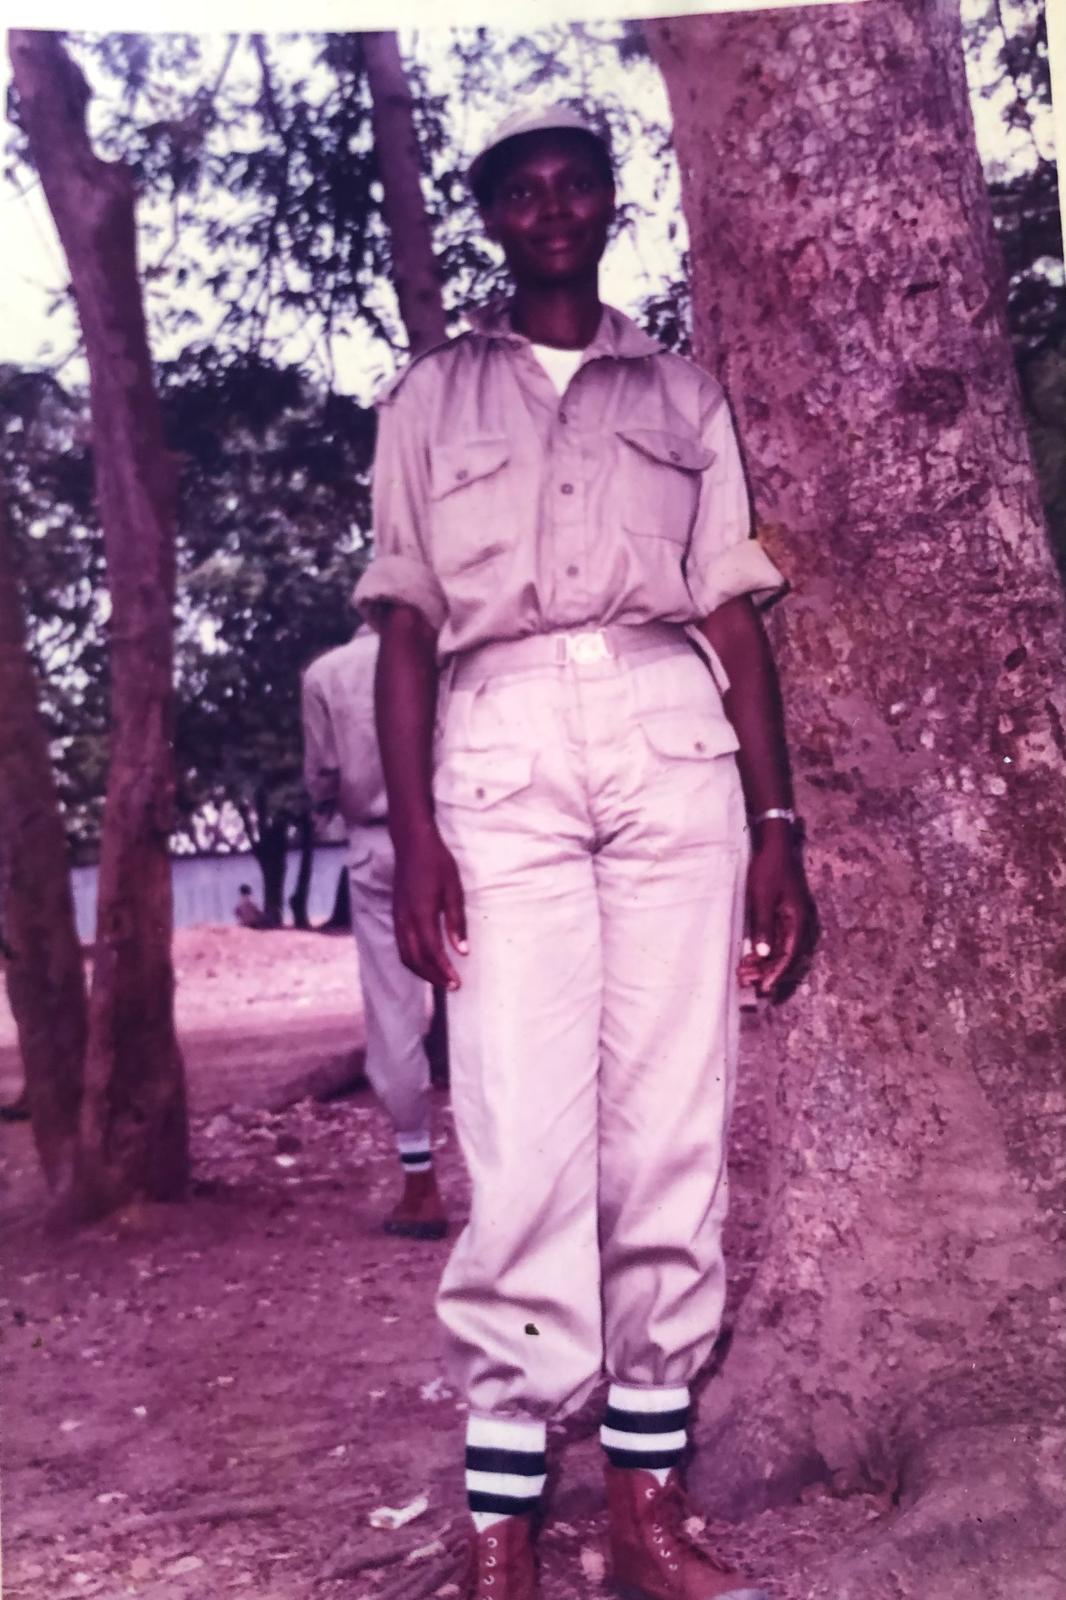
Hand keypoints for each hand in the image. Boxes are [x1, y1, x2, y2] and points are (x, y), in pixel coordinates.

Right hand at [393, 822, 467, 989]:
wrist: (412, 844)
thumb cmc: (437, 864)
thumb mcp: (454, 890)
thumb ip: (456, 922)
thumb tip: (462, 951)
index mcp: (421, 914)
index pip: (431, 951)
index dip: (444, 970)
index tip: (457, 982)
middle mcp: (405, 920)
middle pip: (414, 959)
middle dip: (433, 976)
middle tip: (452, 986)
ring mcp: (398, 918)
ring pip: (404, 955)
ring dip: (421, 971)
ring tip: (440, 979)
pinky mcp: (396, 915)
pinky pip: (401, 945)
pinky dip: (413, 960)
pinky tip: (426, 962)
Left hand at [739, 824, 813, 997]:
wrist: (773, 845)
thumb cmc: (767, 869)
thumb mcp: (761, 897)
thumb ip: (763, 925)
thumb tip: (764, 954)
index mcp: (798, 919)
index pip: (789, 954)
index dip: (776, 973)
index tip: (764, 987)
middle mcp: (799, 922)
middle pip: (785, 955)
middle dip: (766, 971)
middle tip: (746, 984)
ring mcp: (791, 919)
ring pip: (779, 949)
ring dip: (763, 963)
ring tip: (743, 973)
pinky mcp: (782, 915)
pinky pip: (775, 939)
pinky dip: (763, 950)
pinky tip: (749, 957)